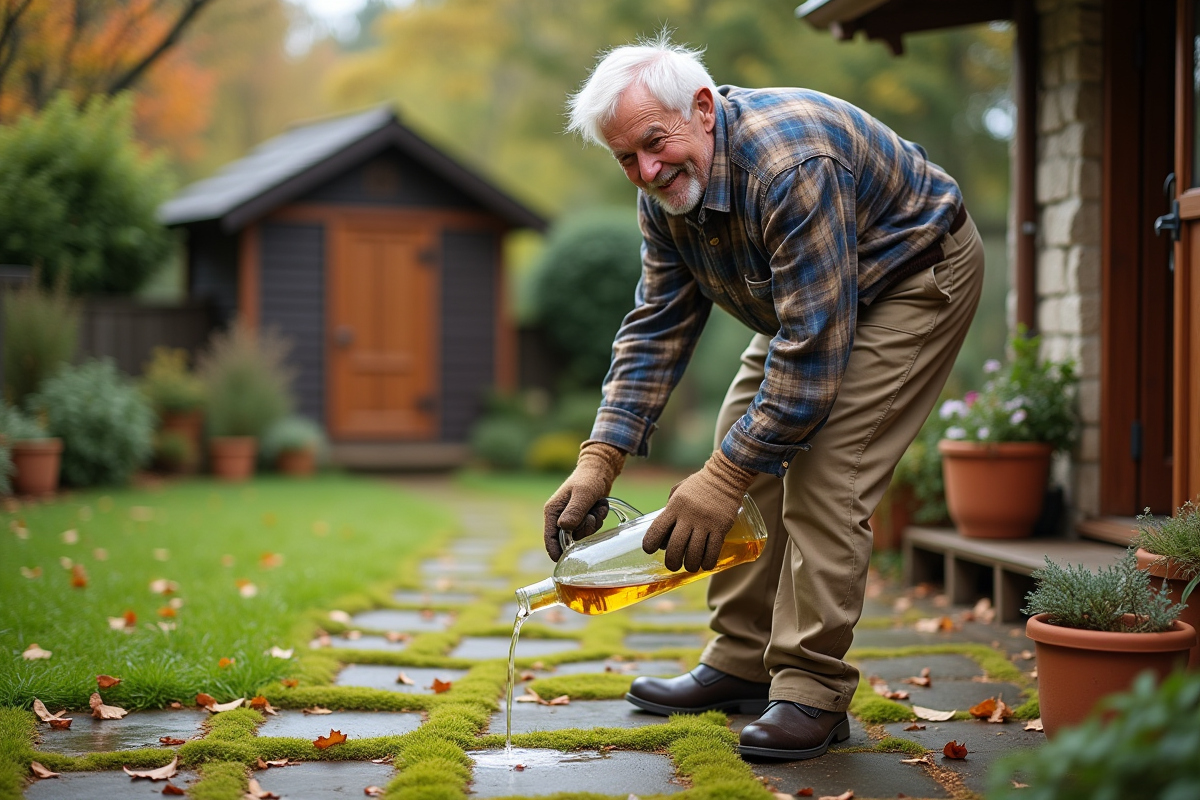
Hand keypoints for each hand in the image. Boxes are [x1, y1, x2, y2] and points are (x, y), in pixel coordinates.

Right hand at [543, 441, 626, 560]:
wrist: (600, 469)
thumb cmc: (588, 479)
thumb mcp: (583, 494)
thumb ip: (575, 511)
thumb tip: (565, 528)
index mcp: (552, 511)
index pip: (550, 537)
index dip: (555, 550)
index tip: (562, 561)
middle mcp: (559, 516)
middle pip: (570, 538)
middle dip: (585, 528)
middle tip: (591, 513)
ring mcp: (571, 517)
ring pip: (583, 533)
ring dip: (594, 521)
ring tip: (596, 505)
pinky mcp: (582, 517)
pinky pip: (591, 527)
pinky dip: (598, 517)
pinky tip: (599, 505)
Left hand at [642, 450, 756, 571]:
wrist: (725, 476)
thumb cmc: (699, 484)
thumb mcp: (678, 491)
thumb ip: (669, 509)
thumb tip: (664, 531)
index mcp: (674, 506)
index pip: (656, 529)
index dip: (650, 544)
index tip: (650, 550)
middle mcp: (688, 516)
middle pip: (675, 547)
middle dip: (671, 562)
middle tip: (673, 565)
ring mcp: (705, 523)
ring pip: (694, 553)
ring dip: (690, 565)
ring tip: (689, 566)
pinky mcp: (721, 527)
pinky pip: (713, 551)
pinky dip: (707, 562)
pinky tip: (705, 564)